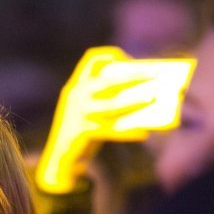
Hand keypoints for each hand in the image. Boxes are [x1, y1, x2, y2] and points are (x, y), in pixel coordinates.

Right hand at [35, 46, 194, 192]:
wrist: (59, 158)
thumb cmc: (82, 132)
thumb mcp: (89, 110)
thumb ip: (108, 100)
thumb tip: (145, 95)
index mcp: (76, 86)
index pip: (92, 59)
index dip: (112, 55)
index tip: (130, 60)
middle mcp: (76, 95)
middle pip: (109, 79)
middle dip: (134, 75)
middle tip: (155, 76)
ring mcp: (78, 113)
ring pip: (113, 103)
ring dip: (135, 99)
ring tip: (152, 98)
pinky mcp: (82, 131)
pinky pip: (112, 129)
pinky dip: (128, 131)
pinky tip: (143, 133)